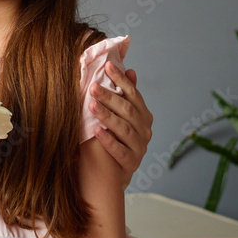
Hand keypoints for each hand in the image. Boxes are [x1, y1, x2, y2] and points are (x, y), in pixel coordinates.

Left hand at [89, 64, 152, 187]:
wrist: (114, 172)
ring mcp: (140, 147)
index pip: (133, 94)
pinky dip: (108, 140)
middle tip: (92, 87)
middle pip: (128, 110)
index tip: (107, 66)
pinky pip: (120, 151)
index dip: (120, 80)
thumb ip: (125, 95)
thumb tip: (130, 69)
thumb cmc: (116, 137)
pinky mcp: (132, 163)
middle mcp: (145, 130)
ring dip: (107, 116)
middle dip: (110, 97)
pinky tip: (95, 131)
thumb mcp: (121, 115)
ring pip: (125, 129)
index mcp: (143, 115)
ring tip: (91, 105)